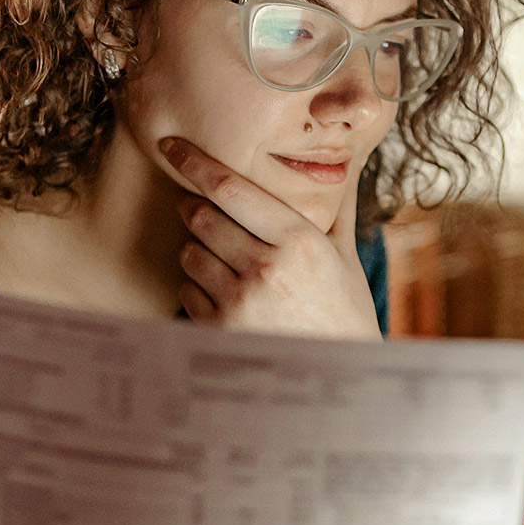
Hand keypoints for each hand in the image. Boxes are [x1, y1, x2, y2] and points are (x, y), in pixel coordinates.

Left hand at [160, 137, 380, 340]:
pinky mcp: (219, 331)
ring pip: (189, 254)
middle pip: (201, 217)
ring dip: (196, 249)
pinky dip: (197, 286)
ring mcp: (239, 302)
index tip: (173, 147)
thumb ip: (337, 207)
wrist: (342, 377)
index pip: (231, 189)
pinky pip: (187, 292)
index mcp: (299, 241)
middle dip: (192, 206)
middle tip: (196, 205)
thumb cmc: (344, 313)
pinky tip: (225, 294)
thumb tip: (349, 159)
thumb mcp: (346, 257)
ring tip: (222, 259)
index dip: (196, 163)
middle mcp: (266, 268)